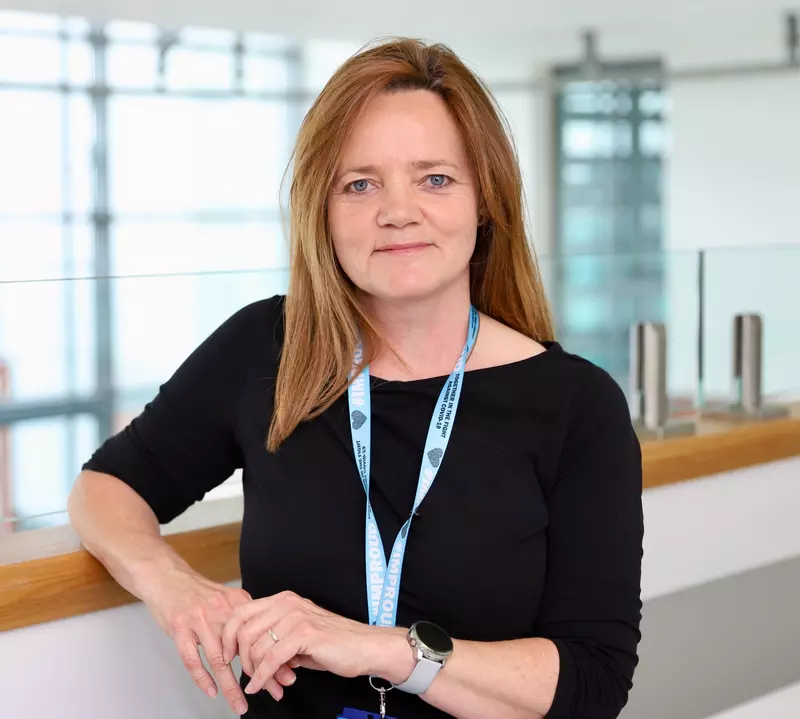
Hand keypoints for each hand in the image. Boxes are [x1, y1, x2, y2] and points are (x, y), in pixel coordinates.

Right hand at [139, 566, 296, 714]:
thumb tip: (266, 645)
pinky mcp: (179, 628)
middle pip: (244, 648)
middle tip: (275, 691)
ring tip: (240, 703)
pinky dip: (202, 678)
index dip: (274, 656)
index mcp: (236, 602)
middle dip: (261, 673)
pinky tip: (212, 692)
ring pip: (219, 659)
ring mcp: (199, 620)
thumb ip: (243, 620)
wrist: (167, 576)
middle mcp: (221, 611)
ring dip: (231, 685)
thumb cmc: (197, 592)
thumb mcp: (225, 599)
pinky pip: (192, 659)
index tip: (285, 674)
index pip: (260, 634)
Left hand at [221, 591, 412, 698]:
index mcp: (283, 600)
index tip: (227, 656)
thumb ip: (274, 637)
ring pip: (256, 646)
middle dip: (240, 657)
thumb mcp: (297, 635)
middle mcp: (287, 603)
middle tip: (247, 674)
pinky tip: (260, 686)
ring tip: (262, 683)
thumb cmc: (333, 643)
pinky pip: (271, 659)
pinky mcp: (305, 634)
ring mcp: (296, 617)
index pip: (241, 611)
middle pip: (243, 629)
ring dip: (253, 671)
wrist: (364, 647)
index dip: (228, 635)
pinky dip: (261, 677)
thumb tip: (250, 654)